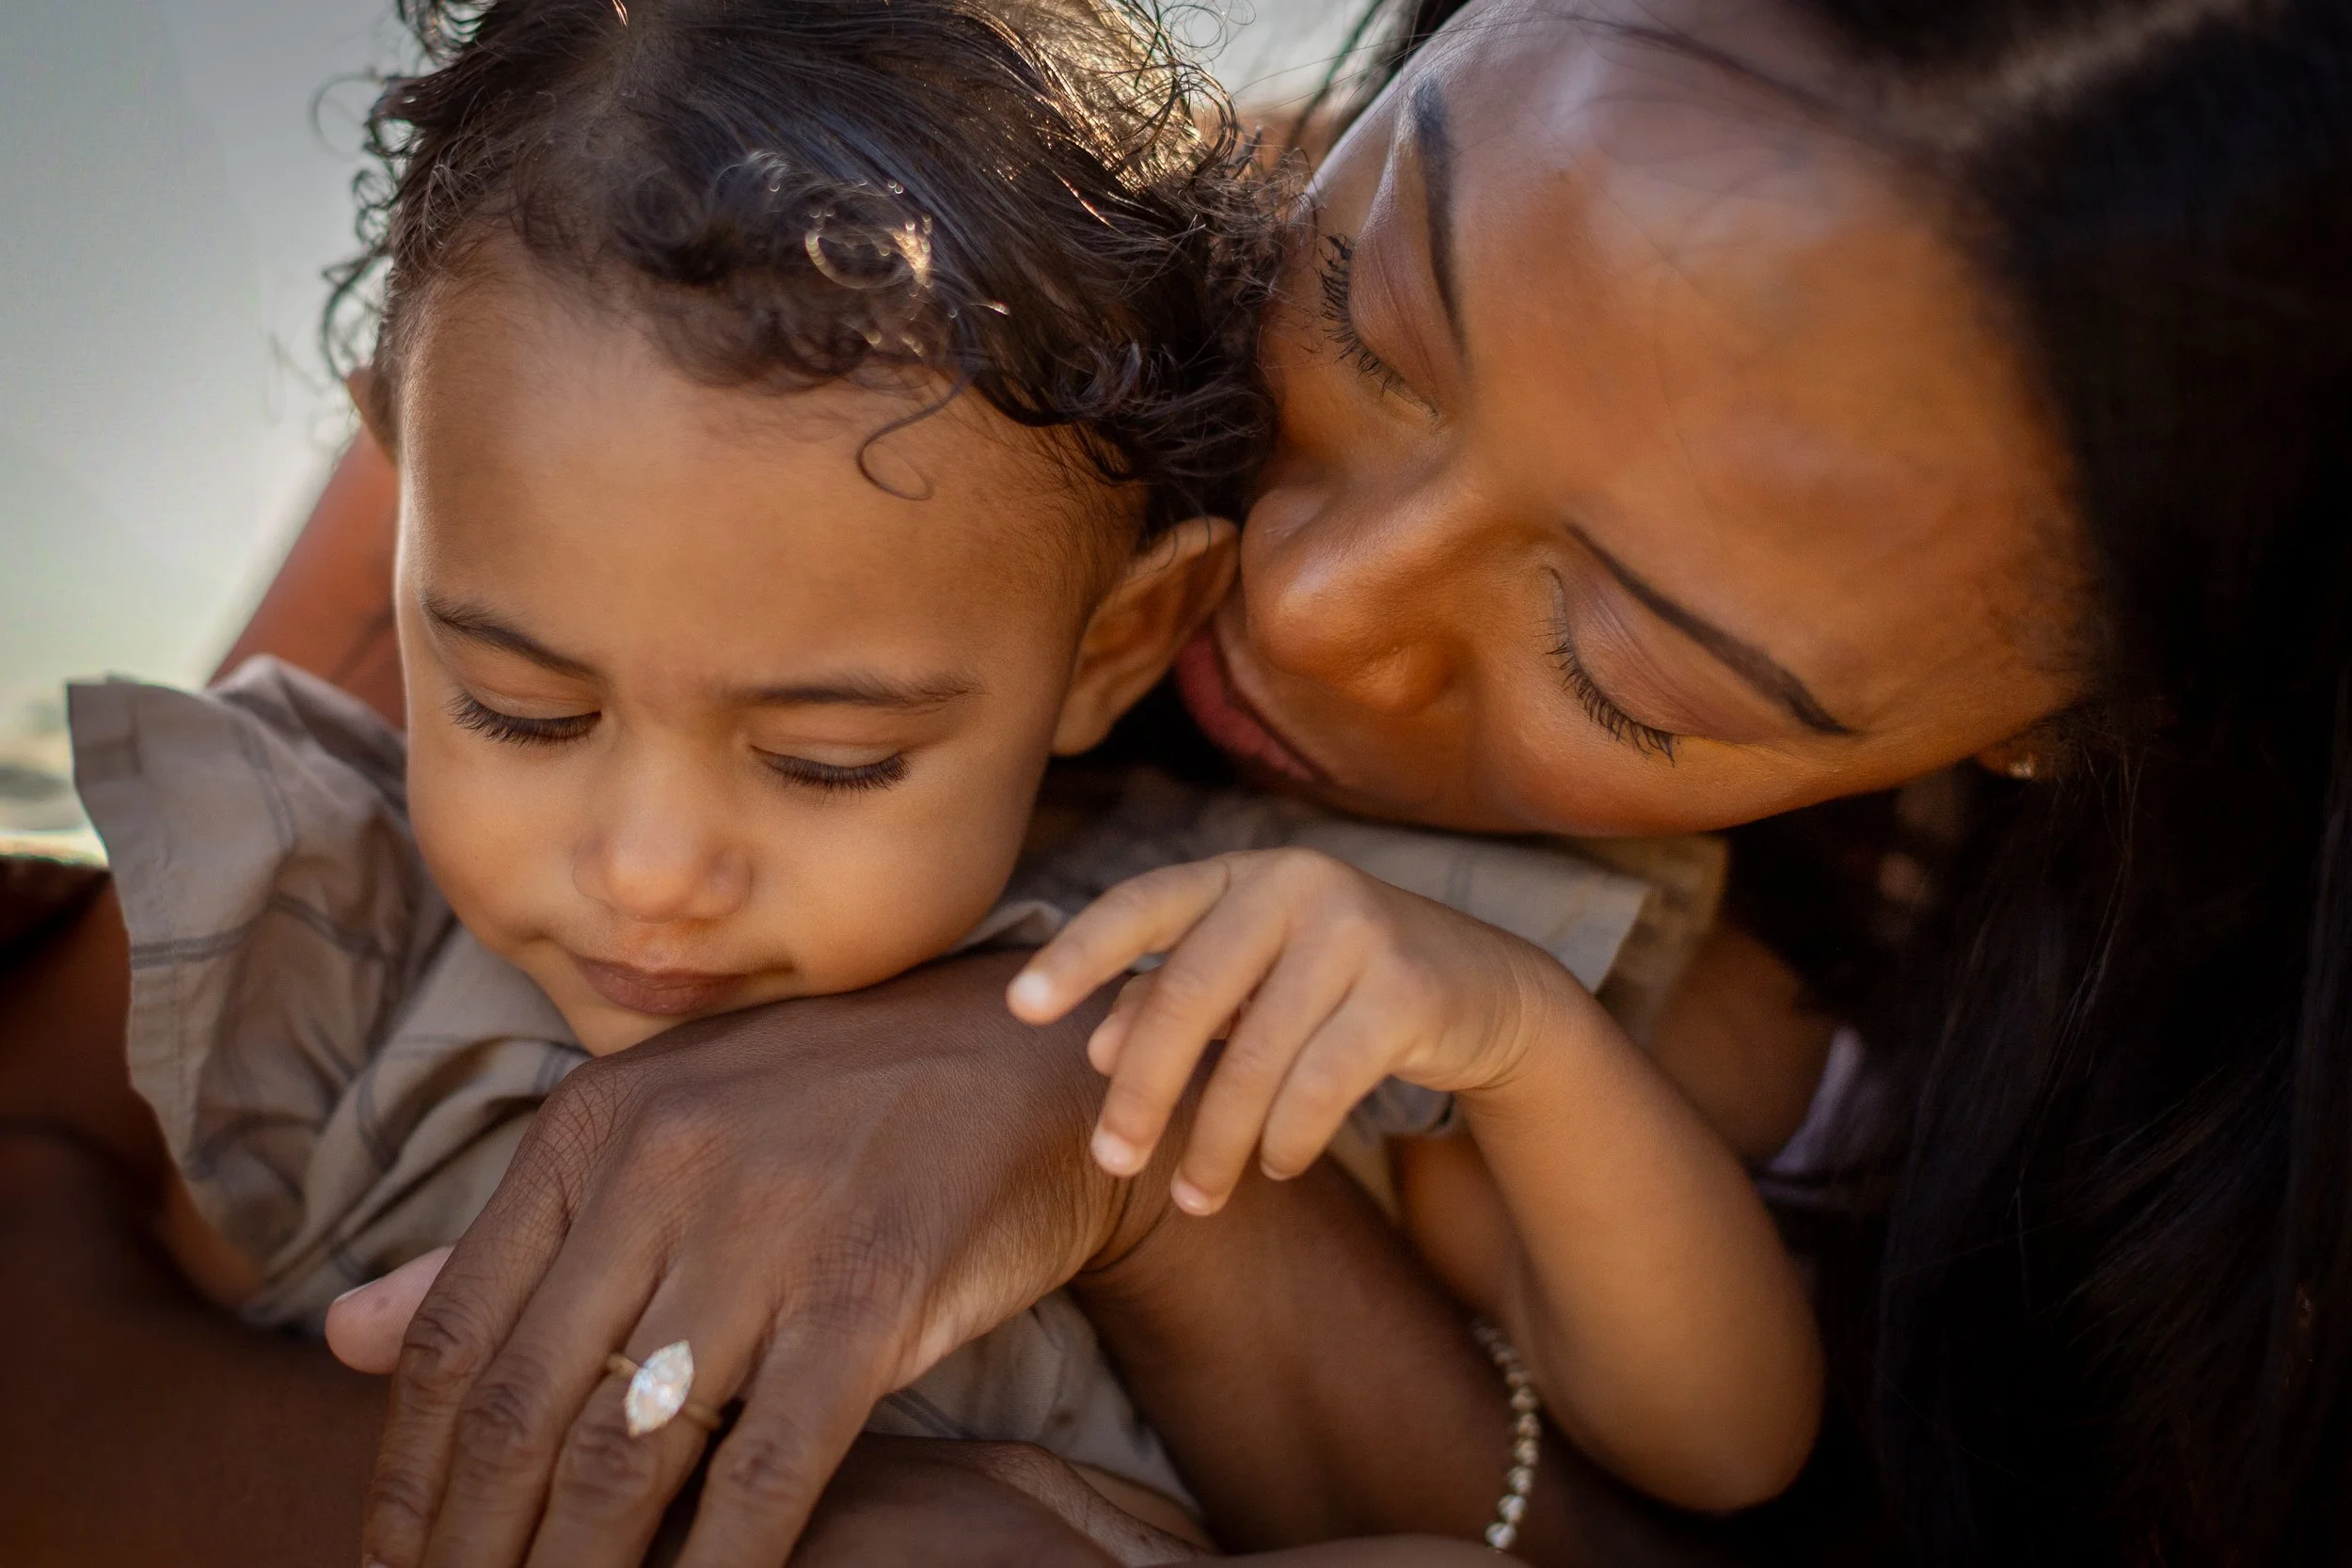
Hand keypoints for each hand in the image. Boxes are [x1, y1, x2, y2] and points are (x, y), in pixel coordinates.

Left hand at [358, 949, 1164, 1567]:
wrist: (1026, 1064)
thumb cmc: (831, 1108)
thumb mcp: (661, 1133)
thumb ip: (515, 1240)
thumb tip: (340, 1337)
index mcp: (594, 1125)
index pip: (454, 1334)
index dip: (404, 1480)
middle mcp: (665, 1166)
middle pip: (520, 1407)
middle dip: (467, 1553)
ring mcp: (769, 1227)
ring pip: (625, 1451)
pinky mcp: (872, 1291)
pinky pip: (765, 1467)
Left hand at [1007, 849, 1590, 1217]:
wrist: (1486, 990)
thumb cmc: (1338, 986)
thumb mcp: (1253, 982)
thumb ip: (1172, 1001)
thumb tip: (1095, 1051)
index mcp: (1242, 874)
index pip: (1142, 905)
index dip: (1078, 955)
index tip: (1019, 1010)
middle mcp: (1295, 884)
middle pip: (1187, 995)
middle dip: (1142, 1089)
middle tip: (1111, 1162)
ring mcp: (1357, 930)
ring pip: (1254, 1056)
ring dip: (1216, 1141)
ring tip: (1196, 1197)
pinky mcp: (1408, 989)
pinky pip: (1322, 1083)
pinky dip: (1287, 1138)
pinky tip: (1275, 1166)